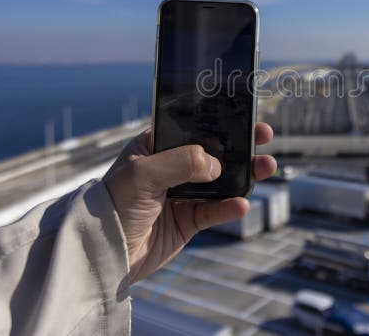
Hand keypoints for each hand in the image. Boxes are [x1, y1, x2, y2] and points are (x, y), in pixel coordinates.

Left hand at [103, 122, 275, 282]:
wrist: (102, 253)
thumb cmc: (112, 205)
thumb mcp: (142, 174)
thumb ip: (181, 162)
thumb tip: (216, 165)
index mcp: (155, 146)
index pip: (192, 127)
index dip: (218, 120)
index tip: (243, 114)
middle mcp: (171, 167)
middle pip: (214, 151)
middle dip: (240, 144)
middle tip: (263, 135)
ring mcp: (182, 194)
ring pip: (222, 180)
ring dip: (246, 174)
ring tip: (266, 167)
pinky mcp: (188, 220)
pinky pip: (216, 211)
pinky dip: (231, 207)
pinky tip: (241, 204)